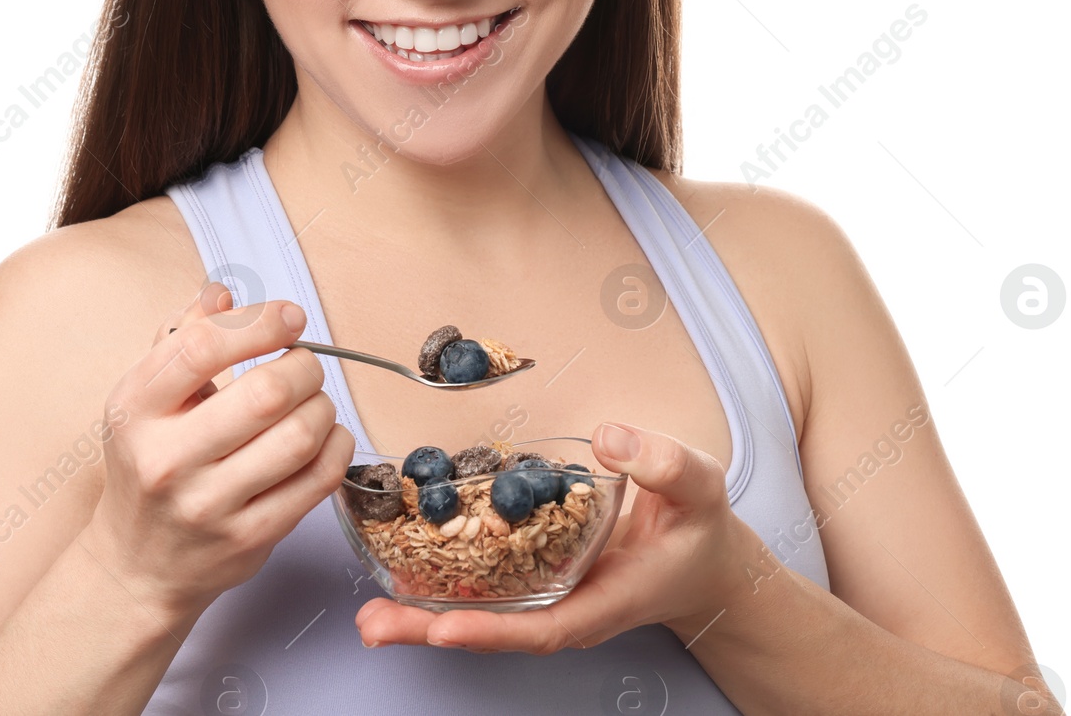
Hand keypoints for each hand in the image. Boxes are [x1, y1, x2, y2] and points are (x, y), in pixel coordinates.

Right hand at [82, 282, 356, 621]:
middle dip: (304, 366)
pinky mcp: (248, 539)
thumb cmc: (149, 464)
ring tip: (314, 402)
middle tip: (305, 365)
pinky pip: (317, 479)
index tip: (290, 317)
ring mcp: (208, 505)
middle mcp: (167, 459)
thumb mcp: (145, 398)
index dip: (261, 321)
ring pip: (300, 436)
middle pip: (266, 392)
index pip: (204, 347)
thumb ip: (182, 336)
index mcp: (135, 409)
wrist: (136, 565)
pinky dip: (337, 446)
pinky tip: (327, 437)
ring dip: (324, 406)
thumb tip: (223, 291)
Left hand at [354, 422, 751, 653]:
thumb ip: (661, 463)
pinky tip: (399, 575)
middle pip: (495, 629)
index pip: (544, 627)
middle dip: (432, 631)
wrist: (702, 558)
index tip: (444, 628)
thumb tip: (608, 439)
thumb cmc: (696, 528)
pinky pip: (485, 588)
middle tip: (373, 624)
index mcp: (604, 599)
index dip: (493, 630)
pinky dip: (440, 587)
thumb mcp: (696, 487)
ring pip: (482, 613)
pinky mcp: (535, 577)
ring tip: (368, 616)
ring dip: (423, 616)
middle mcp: (567, 606)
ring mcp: (548, 596)